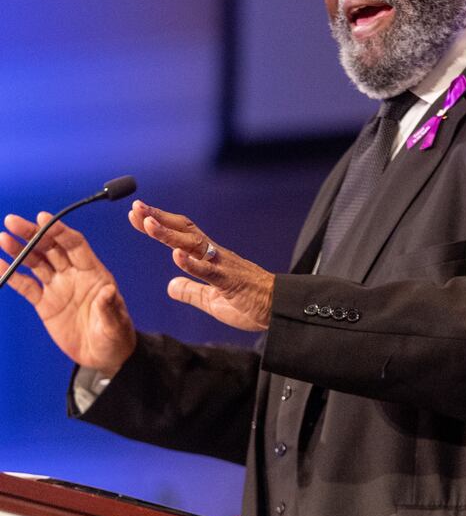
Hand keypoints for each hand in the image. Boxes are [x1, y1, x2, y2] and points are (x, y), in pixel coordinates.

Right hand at [0, 212, 135, 373]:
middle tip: (13, 221)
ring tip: (3, 238)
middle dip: (33, 233)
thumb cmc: (116, 337)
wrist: (103, 357)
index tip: (43, 218)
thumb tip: (107, 291)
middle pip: (51, 247)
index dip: (59, 231)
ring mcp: (57, 287)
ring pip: (36, 262)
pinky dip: (12, 274)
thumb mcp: (115, 324)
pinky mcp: (45, 303)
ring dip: (20, 250)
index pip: (74, 245)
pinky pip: (25, 285)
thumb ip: (109, 307)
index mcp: (93, 273)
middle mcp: (73, 274)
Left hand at [129, 200, 273, 330]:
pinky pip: (209, 270)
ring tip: (148, 223)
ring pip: (193, 244)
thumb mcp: (212, 301)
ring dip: (169, 234)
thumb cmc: (250, 303)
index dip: (159, 224)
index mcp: (210, 258)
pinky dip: (192, 263)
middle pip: (184, 230)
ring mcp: (223, 266)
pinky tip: (175, 256)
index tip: (136, 216)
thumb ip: (191, 291)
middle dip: (159, 218)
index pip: (181, 234)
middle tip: (136, 207)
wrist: (280, 309)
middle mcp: (215, 255)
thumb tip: (170, 286)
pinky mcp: (230, 282)